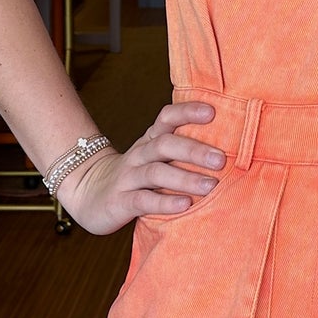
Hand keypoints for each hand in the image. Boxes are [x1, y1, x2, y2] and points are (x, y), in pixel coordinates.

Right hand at [56, 102, 224, 235]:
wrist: (87, 192)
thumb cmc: (135, 174)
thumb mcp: (155, 156)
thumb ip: (182, 149)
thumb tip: (231, 147)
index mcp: (151, 140)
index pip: (167, 117)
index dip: (187, 112)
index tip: (212, 112)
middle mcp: (140, 154)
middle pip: (165, 144)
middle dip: (194, 150)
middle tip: (221, 159)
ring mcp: (128, 177)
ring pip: (156, 172)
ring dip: (185, 178)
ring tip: (210, 185)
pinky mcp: (120, 201)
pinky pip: (143, 200)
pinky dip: (165, 202)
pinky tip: (185, 205)